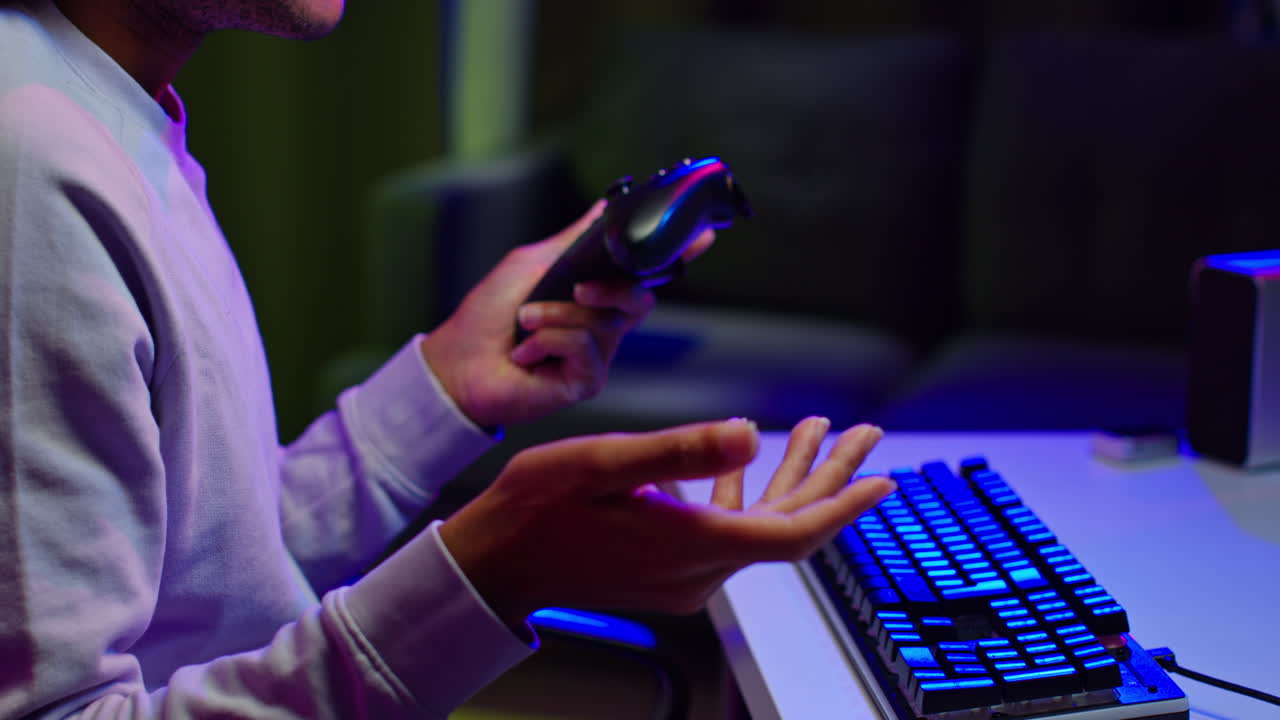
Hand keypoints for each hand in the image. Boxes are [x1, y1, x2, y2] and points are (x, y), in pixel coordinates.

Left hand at [420, 201, 714, 428]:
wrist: (458, 365)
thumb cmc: (488, 317)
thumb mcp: (532, 264)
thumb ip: (575, 240)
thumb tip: (607, 205)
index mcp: (595, 296)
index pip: (645, 274)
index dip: (677, 254)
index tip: (704, 233)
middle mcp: (603, 327)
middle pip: (640, 299)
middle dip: (610, 289)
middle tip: (578, 290)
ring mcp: (598, 357)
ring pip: (604, 322)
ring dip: (556, 316)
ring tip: (525, 324)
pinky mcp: (586, 382)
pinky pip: (585, 347)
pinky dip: (550, 340)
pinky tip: (527, 353)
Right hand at [439, 417, 895, 630]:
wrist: (495, 564)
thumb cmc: (536, 509)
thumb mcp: (601, 463)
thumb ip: (680, 451)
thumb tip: (751, 433)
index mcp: (689, 542)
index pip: (792, 532)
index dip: (843, 504)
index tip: (883, 479)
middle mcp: (698, 568)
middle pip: (787, 527)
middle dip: (830, 477)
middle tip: (864, 434)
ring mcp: (685, 574)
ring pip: (760, 525)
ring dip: (791, 478)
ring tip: (817, 430)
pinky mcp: (669, 569)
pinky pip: (728, 531)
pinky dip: (747, 492)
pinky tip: (745, 459)